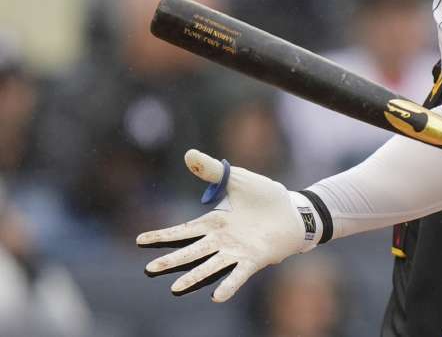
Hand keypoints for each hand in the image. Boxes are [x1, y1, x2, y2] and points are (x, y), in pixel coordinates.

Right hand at [137, 150, 315, 301]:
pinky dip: (228, 285)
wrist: (294, 210)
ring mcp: (237, 251)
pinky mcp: (254, 258)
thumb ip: (213, 171)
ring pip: (210, 266)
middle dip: (171, 261)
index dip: (162, 236)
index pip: (183, 231)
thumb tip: (188, 154)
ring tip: (175, 289)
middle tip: (149, 269)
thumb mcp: (238, 179)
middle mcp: (222, 240)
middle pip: (191, 252)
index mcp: (215, 223)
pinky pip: (238, 274)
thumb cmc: (265, 197)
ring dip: (193, 277)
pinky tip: (217, 296)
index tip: (139, 240)